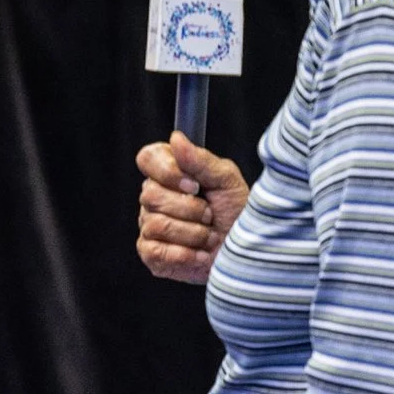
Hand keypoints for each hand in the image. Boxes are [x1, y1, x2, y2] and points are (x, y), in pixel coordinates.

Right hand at [135, 131, 249, 284]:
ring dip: (193, 234)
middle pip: (152, 195)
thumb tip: (176, 139)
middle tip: (210, 215)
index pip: (147, 159)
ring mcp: (149, 226)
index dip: (167, 172)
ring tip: (209, 236)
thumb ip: (201, 161)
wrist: (246, 252)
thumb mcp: (228, 182)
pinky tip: (200, 254)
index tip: (194, 185)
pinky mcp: (151, 253)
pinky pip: (156, 250)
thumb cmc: (238, 214)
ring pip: (156, 224)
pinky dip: (185, 255)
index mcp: (170, 174)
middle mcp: (154, 198)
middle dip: (191, 209)